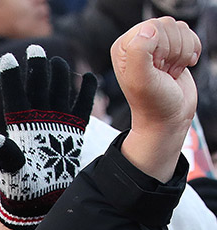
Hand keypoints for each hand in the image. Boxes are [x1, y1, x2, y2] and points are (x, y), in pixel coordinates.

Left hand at [0, 45, 96, 229]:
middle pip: (37, 87)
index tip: (8, 58)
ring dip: (58, 75)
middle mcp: (36, 121)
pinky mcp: (72, 132)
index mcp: (19, 125)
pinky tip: (87, 78)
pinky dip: (85, 93)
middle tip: (37, 49)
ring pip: (58, 92)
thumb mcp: (11, 169)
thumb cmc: (21, 187)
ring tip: (57, 61)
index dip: (12, 76)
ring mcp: (55, 124)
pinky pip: (81, 107)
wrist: (39, 203)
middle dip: (37, 68)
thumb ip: (4, 152)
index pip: (14, 95)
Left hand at [112, 17, 200, 180]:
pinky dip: (191, 53)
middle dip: (172, 51)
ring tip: (169, 72)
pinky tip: (179, 68)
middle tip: (162, 72)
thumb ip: (139, 51)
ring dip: (181, 54)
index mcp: (124, 47)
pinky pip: (190, 35)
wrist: (167, 119)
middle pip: (168, 26)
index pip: (152, 27)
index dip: (160, 48)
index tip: (155, 69)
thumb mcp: (140, 80)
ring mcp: (156, 45)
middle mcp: (137, 43)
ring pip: (181, 29)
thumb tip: (149, 30)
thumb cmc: (152, 103)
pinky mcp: (172, 49)